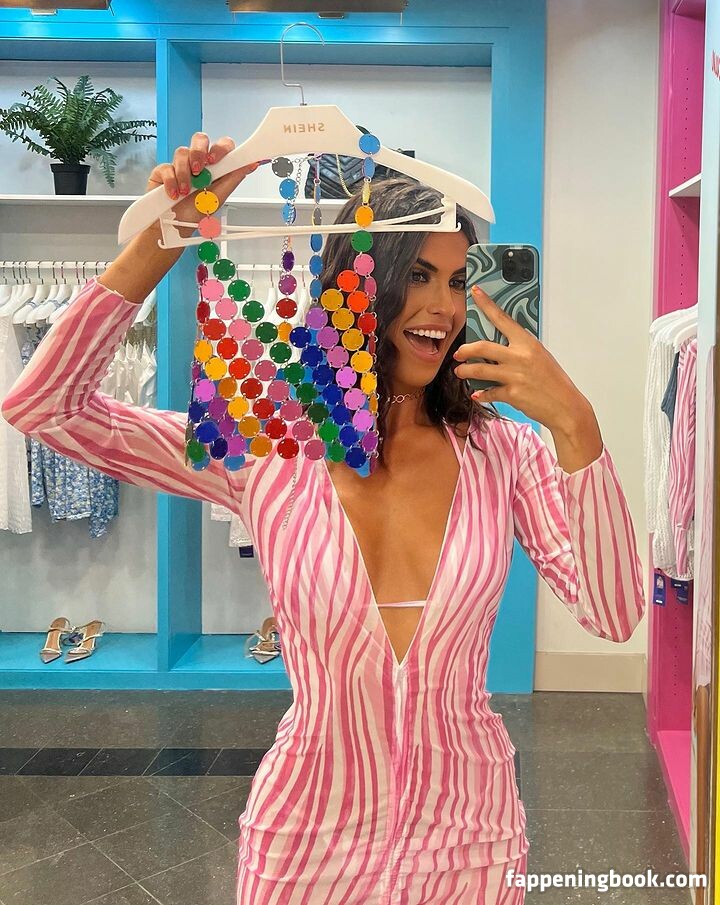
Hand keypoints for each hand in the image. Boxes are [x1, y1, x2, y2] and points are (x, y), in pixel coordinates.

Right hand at [145, 132, 259, 237]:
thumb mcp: (218, 197)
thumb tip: (251, 164)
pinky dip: (172, 182)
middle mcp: (198, 162)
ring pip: (182, 152)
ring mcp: (180, 165)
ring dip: (185, 173)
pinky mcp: (163, 170)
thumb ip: (233, 178)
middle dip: (199, 152)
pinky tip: (174, 194)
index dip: (221, 148)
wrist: (173, 228)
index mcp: (214, 167)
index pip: (221, 146)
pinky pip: (167, 167)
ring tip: (186, 191)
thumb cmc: (195, 213)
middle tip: (199, 169)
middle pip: (200, 139)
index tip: (217, 159)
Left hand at [453, 285, 594, 434]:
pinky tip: (477, 394)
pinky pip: (488, 392)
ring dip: (465, 371)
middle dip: (465, 349)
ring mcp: (515, 376)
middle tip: (458, 353)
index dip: (487, 304)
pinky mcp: (512, 394)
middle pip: (483, 347)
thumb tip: (498, 348)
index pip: (503, 319)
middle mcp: (520, 357)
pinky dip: (481, 394)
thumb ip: (520, 350)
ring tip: (460, 372)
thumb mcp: (540, 357)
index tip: (475, 293)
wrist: (566, 406)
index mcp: (528, 343)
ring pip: (480, 369)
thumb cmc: (554, 381)